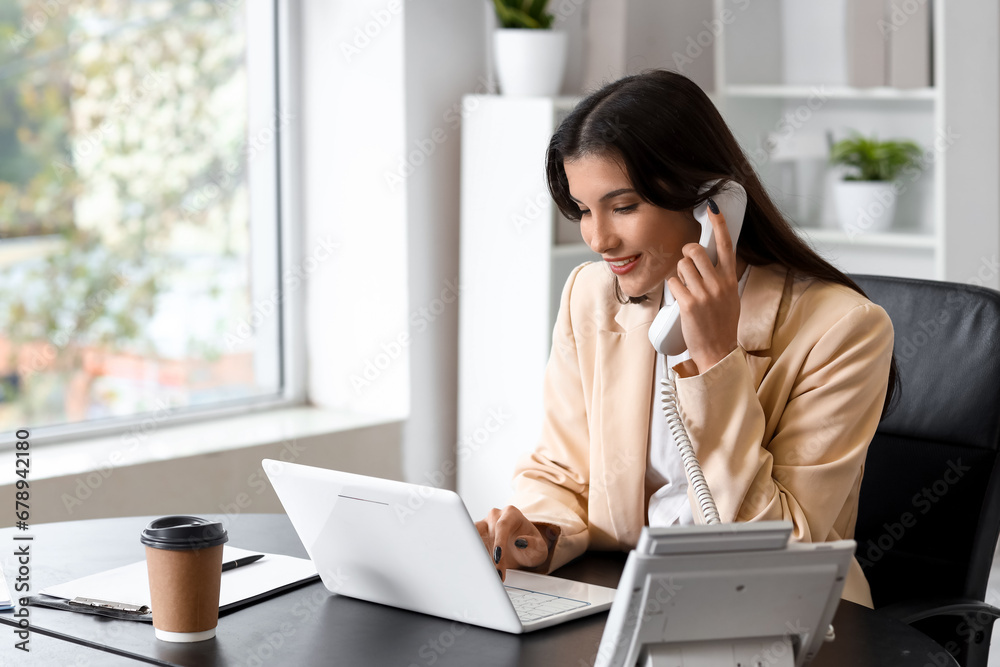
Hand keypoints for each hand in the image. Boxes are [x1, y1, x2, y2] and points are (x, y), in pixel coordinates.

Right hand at [475, 506, 548, 581]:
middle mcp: (495, 516)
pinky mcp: (476, 536)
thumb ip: (534, 544)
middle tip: (491, 571)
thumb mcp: (539, 548)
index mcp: (511, 514)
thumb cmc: (532, 546)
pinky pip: (471, 545)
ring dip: (476, 554)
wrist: (524, 550)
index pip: (502, 526)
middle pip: (486, 532)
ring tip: (482, 571)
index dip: (499, 542)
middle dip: (487, 553)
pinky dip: (473, 556)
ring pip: (473, 536)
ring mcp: (484, 525)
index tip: (498, 557)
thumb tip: (521, 542)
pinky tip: (477, 568)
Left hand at [666, 198, 741, 373]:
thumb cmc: (722, 323)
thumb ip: (722, 278)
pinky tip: (681, 298)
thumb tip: (709, 261)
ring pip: (682, 265)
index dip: (719, 223)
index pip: (726, 245)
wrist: (718, 350)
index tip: (713, 206)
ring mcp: (704, 293)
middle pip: (695, 250)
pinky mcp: (689, 304)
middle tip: (687, 263)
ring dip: (679, 273)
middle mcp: (719, 283)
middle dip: (686, 253)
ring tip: (687, 288)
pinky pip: (673, 282)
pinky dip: (673, 288)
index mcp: (730, 279)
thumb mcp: (730, 297)